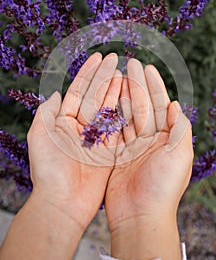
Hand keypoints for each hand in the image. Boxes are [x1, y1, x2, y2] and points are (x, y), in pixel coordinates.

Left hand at [28, 52, 121, 229]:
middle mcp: (81, 127)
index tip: (98, 56)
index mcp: (64, 122)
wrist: (63, 202)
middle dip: (104, 76)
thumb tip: (55, 93)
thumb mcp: (40, 135)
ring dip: (116, 90)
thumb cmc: (48, 170)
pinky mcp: (110, 149)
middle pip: (96, 95)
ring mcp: (96, 137)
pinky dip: (125, 111)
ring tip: (124, 72)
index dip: (88, 72)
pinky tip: (130, 96)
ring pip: (109, 108)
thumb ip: (46, 112)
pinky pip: (119, 126)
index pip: (79, 90)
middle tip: (115, 58)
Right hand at [104, 59, 193, 259]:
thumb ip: (179, 127)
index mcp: (167, 138)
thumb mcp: (180, 154)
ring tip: (117, 76)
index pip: (159, 105)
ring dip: (122, 95)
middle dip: (137, 84)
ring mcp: (133, 147)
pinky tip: (107, 99)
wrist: (141, 215)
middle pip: (142, 106)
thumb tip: (176, 104)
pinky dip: (111, 114)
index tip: (146, 67)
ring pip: (127, 114)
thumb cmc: (163, 186)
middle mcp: (151, 140)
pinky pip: (114, 129)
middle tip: (129, 64)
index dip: (154, 85)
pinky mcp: (117, 155)